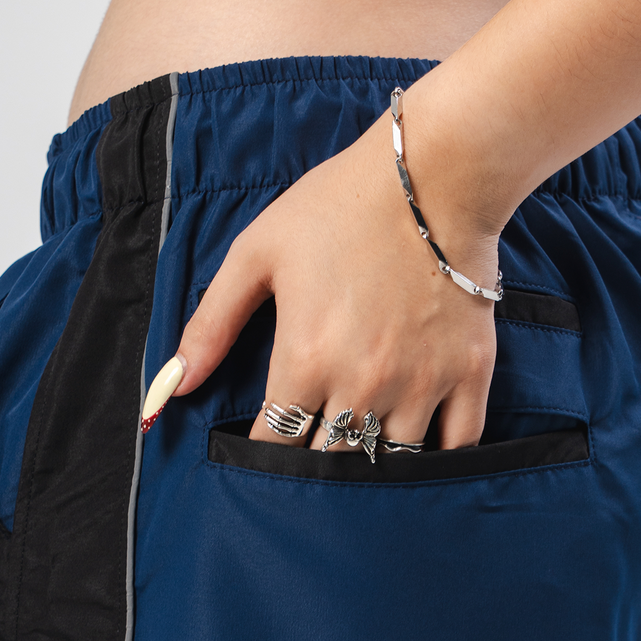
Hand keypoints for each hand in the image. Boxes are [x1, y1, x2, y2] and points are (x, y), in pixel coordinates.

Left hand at [146, 112, 501, 449]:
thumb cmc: (338, 207)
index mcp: (305, 359)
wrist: (434, 175)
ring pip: (389, 462)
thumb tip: (170, 388)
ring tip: (359, 452)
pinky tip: (420, 454)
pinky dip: (438, 461)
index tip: (264, 444)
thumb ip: (211, 324)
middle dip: (312, 464)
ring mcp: (421, 383)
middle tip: (310, 451)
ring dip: (369, 462)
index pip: (273, 443)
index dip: (262, 452)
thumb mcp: (257, 253)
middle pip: (329, 461)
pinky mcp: (469, 374)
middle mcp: (362, 384)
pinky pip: (457, 446)